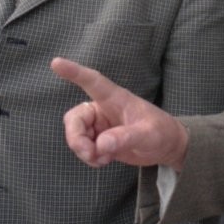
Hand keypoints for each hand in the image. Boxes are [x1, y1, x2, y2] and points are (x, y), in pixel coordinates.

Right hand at [51, 57, 189, 169]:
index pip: (92, 82)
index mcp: (116, 98)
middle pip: (75, 118)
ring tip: (102, 159)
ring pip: (75, 134)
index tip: (56, 63)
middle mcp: (103, 109)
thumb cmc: (161, 132)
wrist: (166, 147)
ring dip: (83, 150)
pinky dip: (89, 157)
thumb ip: (125, 138)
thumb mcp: (148, 135)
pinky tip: (104, 160)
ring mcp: (99, 125)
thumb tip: (100, 145)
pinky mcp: (99, 140)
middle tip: (90, 154)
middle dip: (76, 138)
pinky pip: (83, 147)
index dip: (74, 72)